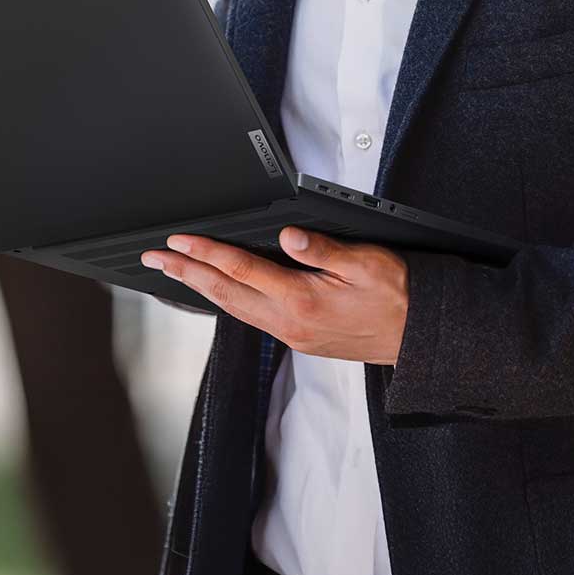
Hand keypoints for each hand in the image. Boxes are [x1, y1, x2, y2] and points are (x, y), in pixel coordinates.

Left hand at [140, 227, 408, 364]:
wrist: (420, 337)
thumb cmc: (398, 296)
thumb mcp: (366, 263)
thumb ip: (323, 249)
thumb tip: (288, 235)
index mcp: (302, 300)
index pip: (241, 270)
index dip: (206, 252)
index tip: (178, 240)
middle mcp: (289, 322)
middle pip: (224, 293)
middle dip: (185, 272)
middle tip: (153, 258)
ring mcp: (292, 334)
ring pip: (232, 308)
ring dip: (200, 288)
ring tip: (174, 271)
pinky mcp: (299, 339)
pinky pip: (250, 317)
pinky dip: (224, 301)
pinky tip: (217, 291)